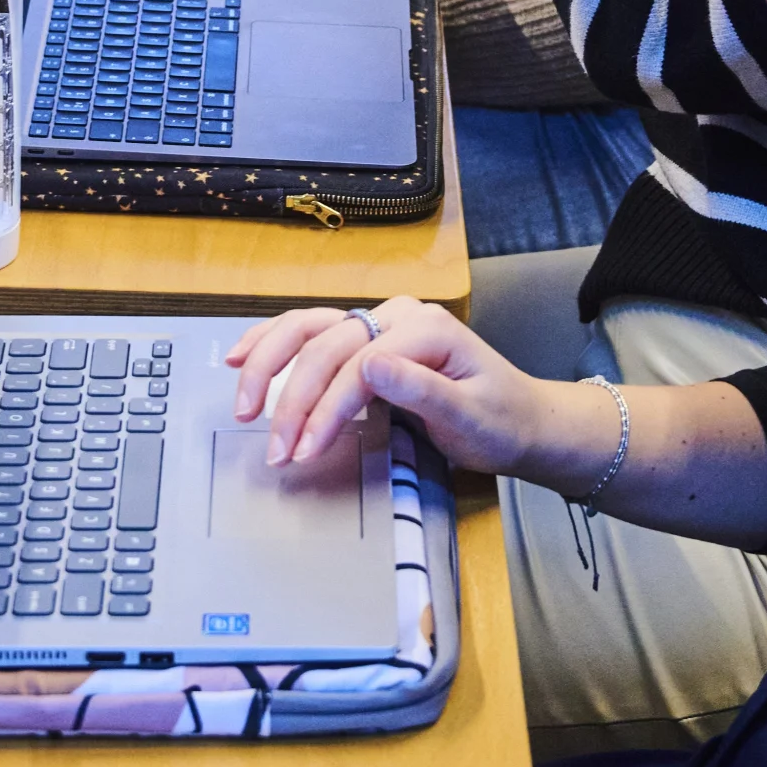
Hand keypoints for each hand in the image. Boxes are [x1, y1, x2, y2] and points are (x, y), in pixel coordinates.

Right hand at [222, 297, 589, 480]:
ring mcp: (381, 322)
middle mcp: (399, 314)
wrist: (523, 421)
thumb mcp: (472, 417)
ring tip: (244, 404)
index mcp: (427, 328)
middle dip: (292, 399)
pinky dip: (275, 344)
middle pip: (326, 345)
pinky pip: (312, 334)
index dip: (326, 409)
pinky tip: (244, 358)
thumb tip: (371, 366)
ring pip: (309, 328)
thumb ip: (422, 391)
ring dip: (271, 364)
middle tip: (275, 448)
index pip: (358, 365)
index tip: (304, 452)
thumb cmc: (502, 422)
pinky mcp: (368, 338)